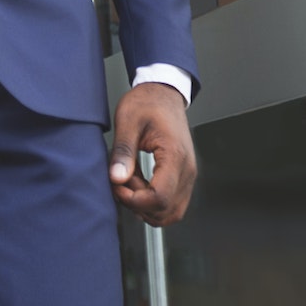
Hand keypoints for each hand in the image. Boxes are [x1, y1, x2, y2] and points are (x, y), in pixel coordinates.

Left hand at [108, 82, 195, 225]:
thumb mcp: (127, 121)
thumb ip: (123, 151)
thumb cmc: (147, 102)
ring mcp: (188, 174)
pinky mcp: (183, 175)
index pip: (160, 197)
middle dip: (139, 204)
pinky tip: (138, 182)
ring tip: (130, 181)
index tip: (118, 186)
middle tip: (122, 182)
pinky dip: (153, 201)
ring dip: (147, 206)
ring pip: (172, 212)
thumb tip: (116, 178)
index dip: (135, 200)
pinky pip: (172, 202)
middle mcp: (187, 169)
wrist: (163, 92)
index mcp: (175, 155)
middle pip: (167, 211)